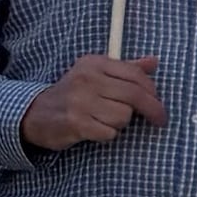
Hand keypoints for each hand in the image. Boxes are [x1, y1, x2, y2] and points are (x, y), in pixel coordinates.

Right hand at [25, 55, 163, 151]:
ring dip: (121, 123)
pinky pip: (110, 132)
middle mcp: (87, 79)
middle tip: (160, 120)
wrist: (36, 113)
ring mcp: (80, 101)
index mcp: (94, 63)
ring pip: (124, 116)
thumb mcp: (96, 74)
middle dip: (152, 109)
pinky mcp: (76, 123)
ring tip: (105, 120)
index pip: (135, 75)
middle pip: (134, 95)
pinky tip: (95, 129)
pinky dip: (108, 134)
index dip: (153, 90)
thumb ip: (126, 69)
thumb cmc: (74, 94)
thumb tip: (154, 62)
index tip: (159, 102)